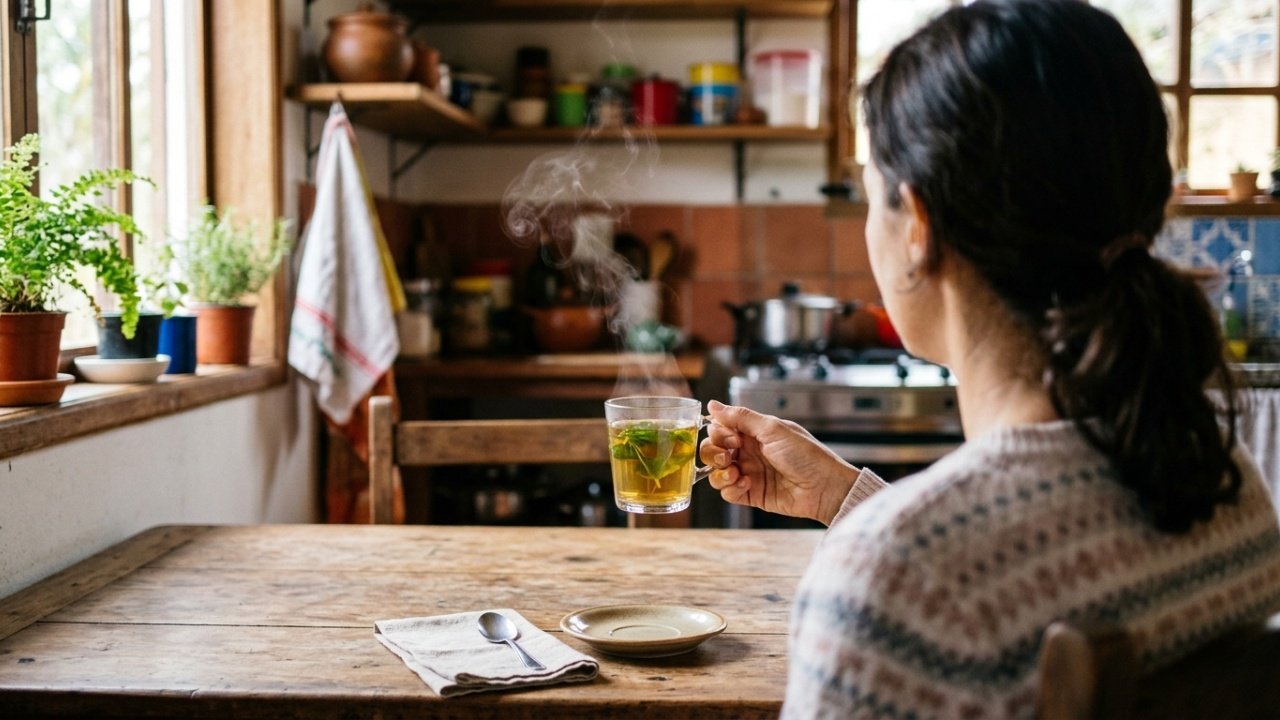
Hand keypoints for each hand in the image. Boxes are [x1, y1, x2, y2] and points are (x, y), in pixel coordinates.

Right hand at [699, 400, 859, 524]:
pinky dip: (730, 488)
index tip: (732, 438)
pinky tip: (746, 485)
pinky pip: (727, 492)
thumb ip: (741, 417)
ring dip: (719, 472)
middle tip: (728, 456)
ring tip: (736, 473)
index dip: (719, 433)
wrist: (824, 487)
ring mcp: (748, 473)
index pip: (720, 428)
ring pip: (716, 471)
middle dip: (713, 453)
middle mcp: (748, 451)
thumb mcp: (773, 429)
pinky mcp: (750, 494)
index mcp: (754, 432)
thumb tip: (713, 404)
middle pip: (713, 449)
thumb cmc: (806, 455)